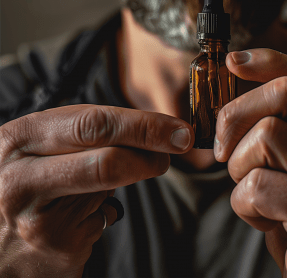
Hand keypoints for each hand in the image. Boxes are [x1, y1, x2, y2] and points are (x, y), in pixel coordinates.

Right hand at [0, 105, 192, 276]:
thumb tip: (152, 132)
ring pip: (111, 186)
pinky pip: (102, 217)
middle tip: (180, 145)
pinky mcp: (54, 248)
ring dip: (132, 176)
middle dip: (153, 150)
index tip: (178, 129)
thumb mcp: (43, 146)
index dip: (144, 125)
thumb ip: (87, 134)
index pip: (94, 124)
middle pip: (108, 158)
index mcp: (21, 138)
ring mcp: (36, 218)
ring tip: (120, 173)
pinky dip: (104, 208)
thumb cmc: (29, 178)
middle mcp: (21, 177)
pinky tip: (81, 212)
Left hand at [215, 49, 286, 277]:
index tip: (232, 62)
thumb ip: (277, 119)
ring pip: (265, 137)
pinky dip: (243, 203)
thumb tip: (234, 70)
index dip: (268, 60)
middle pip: (284, 94)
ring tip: (252, 192)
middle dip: (235, 115)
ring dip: (239, 168)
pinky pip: (258, 185)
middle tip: (221, 149)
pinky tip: (261, 218)